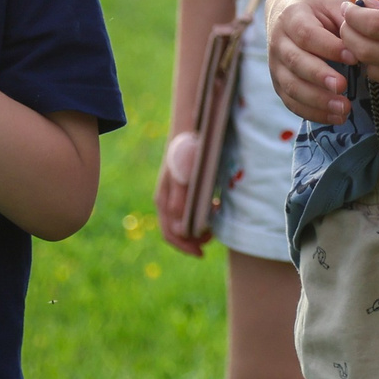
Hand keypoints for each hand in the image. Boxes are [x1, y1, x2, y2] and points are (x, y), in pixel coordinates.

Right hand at [155, 131, 207, 257]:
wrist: (190, 126)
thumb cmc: (188, 152)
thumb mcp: (185, 177)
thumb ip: (181, 202)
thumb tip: (181, 230)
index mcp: (163, 200)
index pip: (170, 234)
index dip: (186, 246)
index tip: (203, 252)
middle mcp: (166, 200)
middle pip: (176, 231)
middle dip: (193, 240)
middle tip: (212, 239)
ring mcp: (173, 193)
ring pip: (183, 221)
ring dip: (198, 228)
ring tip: (215, 222)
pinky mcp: (183, 186)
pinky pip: (189, 209)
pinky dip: (201, 214)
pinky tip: (215, 208)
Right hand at [268, 0, 353, 123]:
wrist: (285, 12)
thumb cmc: (317, 10)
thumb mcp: (332, 4)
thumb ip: (348, 18)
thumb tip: (365, 35)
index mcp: (292, 16)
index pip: (307, 34)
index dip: (329, 48)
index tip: (354, 59)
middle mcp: (278, 41)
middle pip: (296, 62)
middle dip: (320, 77)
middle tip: (343, 87)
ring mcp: (275, 64)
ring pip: (291, 86)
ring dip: (317, 101)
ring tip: (344, 109)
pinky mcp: (278, 83)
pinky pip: (291, 102)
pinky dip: (312, 113)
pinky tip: (335, 118)